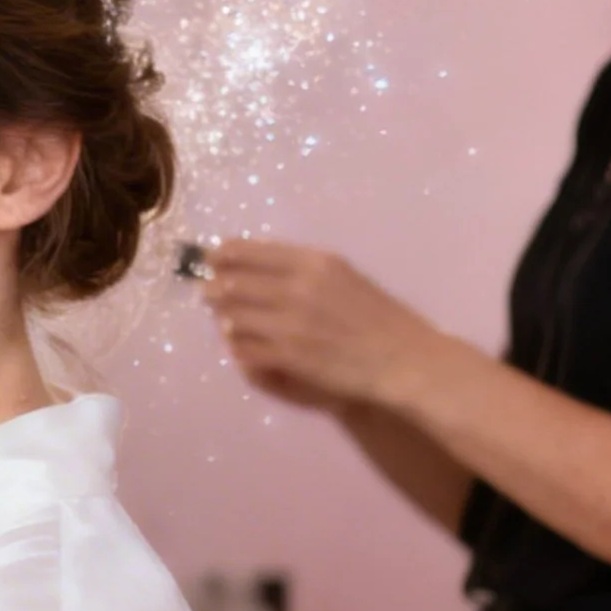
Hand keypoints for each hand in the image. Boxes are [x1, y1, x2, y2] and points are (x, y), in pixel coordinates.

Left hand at [201, 241, 441, 409]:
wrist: (402, 358)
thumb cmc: (377, 316)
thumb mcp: (344, 277)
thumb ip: (302, 270)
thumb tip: (256, 267)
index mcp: (314, 262)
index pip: (249, 252)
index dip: (223, 255)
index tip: (211, 259)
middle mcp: (299, 288)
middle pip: (233, 283)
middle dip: (214, 288)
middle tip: (208, 292)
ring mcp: (291, 324)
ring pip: (233, 317)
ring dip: (224, 319)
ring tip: (224, 320)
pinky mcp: (288, 356)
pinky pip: (244, 349)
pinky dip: (237, 347)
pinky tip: (240, 346)